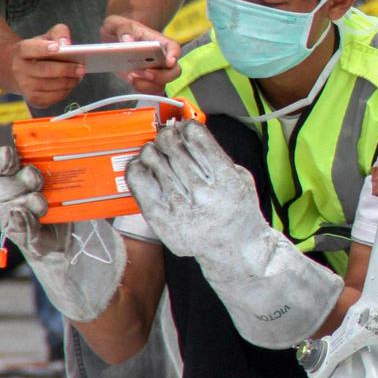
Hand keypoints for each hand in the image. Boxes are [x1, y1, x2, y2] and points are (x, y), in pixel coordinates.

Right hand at [0, 147, 124, 320]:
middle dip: (10, 174)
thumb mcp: (128, 217)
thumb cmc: (122, 258)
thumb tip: (142, 162)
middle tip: (32, 171)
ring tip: (35, 194)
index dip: (14, 159)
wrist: (123, 299)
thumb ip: (130, 193)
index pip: (23, 173)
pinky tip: (24, 213)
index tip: (16, 146)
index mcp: (57, 202)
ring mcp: (38, 238)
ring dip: (15, 197)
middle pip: (7, 188)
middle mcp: (41, 218)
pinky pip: (24, 238)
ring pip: (8, 211)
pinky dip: (21, 223)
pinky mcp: (44, 258)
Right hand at [11, 25, 84, 107]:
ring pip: (52, 85)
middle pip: (45, 70)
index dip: (44, 48)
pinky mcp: (34, 99)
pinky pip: (55, 97)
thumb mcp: (47, 38)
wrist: (21, 71)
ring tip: (79, 75)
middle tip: (82, 68)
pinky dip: (66, 91)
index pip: (31, 49)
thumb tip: (66, 43)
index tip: (58, 48)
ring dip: (70, 81)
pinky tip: (70, 83)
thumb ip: (59, 33)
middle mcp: (20, 69)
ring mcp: (25, 86)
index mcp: (21, 51)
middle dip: (66, 69)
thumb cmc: (39, 52)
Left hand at [101, 16, 181, 93]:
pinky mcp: (145, 81)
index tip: (169, 61)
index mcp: (159, 42)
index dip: (174, 55)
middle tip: (146, 73)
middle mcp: (161, 59)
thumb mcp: (118, 23)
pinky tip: (132, 83)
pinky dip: (143, 90)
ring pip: (162, 84)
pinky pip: (151, 91)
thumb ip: (123, 29)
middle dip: (162, 76)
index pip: (174, 48)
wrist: (115, 39)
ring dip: (149, 85)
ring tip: (132, 77)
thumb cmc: (121, 29)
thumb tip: (127, 41)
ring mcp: (155, 72)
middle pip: (174, 71)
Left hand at [125, 121, 342, 347]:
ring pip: (153, 160)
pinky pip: (138, 183)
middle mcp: (202, 192)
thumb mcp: (240, 178)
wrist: (234, 250)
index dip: (188, 127)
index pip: (197, 139)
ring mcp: (179, 206)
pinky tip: (143, 166)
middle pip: (172, 147)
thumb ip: (217, 156)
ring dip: (152, 150)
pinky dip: (137, 168)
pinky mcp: (160, 218)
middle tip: (168, 137)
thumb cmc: (237, 210)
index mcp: (226, 179)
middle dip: (168, 136)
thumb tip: (188, 132)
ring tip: (156, 151)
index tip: (186, 127)